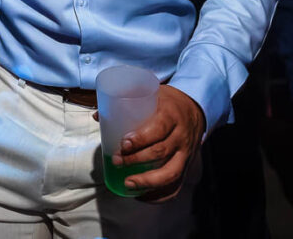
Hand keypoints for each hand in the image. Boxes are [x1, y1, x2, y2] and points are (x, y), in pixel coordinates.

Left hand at [109, 85, 204, 201]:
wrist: (195, 110)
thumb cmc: (167, 104)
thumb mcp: (151, 97)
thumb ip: (125, 104)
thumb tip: (97, 116)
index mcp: (172, 115)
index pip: (159, 128)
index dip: (141, 139)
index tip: (124, 144)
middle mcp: (181, 136)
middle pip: (161, 152)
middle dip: (137, 160)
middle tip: (117, 161)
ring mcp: (186, 153)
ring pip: (171, 172)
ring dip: (148, 181)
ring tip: (128, 183)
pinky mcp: (187, 166)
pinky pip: (176, 185)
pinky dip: (160, 195)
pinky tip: (143, 196)